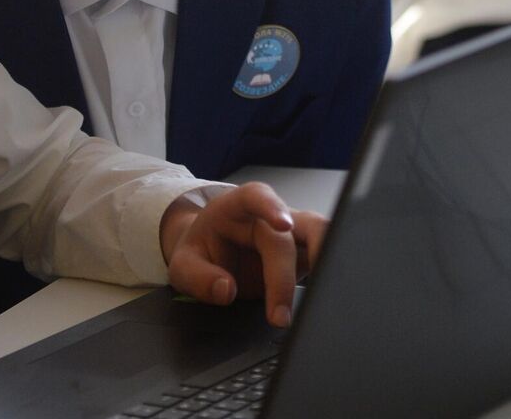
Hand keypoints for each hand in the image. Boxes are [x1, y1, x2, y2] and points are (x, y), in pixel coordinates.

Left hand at [159, 182, 326, 327]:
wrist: (214, 254)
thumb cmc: (203, 250)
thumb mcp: (183, 264)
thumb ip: (198, 276)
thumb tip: (226, 290)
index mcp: (239, 206)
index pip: (258, 197)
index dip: (272, 207)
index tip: (283, 225)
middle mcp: (273, 216)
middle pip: (295, 231)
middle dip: (290, 273)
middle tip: (280, 313)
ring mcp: (293, 235)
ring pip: (324, 238)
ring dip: (326, 268)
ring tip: (316, 305)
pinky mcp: (306, 256)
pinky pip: (326, 263)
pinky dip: (326, 283)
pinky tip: (323, 306)